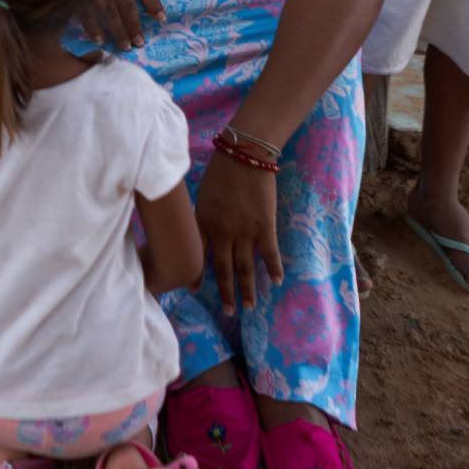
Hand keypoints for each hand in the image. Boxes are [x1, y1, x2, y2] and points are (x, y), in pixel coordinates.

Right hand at [90, 0, 165, 49]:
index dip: (153, 4)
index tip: (162, 18)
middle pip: (127, 7)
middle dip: (134, 26)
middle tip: (139, 43)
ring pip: (110, 15)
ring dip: (119, 32)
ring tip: (126, 46)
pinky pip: (88, 15)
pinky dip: (93, 28)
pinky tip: (100, 40)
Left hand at [195, 150, 281, 311]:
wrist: (244, 155)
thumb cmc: (220, 169)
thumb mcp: (202, 194)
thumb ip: (202, 216)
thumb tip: (201, 229)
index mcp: (203, 223)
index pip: (198, 255)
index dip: (196, 274)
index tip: (192, 291)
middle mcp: (222, 233)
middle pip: (223, 270)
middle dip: (225, 293)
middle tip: (228, 313)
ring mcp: (244, 232)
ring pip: (246, 268)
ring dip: (248, 290)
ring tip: (250, 307)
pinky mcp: (265, 227)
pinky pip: (269, 254)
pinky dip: (273, 269)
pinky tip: (276, 282)